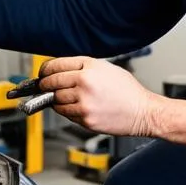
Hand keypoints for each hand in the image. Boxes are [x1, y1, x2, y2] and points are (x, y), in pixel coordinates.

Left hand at [38, 57, 158, 135]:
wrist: (142, 112)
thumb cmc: (128, 91)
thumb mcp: (107, 69)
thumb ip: (83, 68)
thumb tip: (61, 72)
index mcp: (90, 67)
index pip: (56, 65)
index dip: (45, 70)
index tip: (43, 73)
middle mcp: (85, 83)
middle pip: (52, 82)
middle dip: (45, 85)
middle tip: (44, 86)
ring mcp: (84, 102)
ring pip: (56, 100)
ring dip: (55, 99)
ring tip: (62, 98)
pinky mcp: (85, 119)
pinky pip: (66, 114)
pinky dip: (66, 111)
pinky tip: (75, 107)